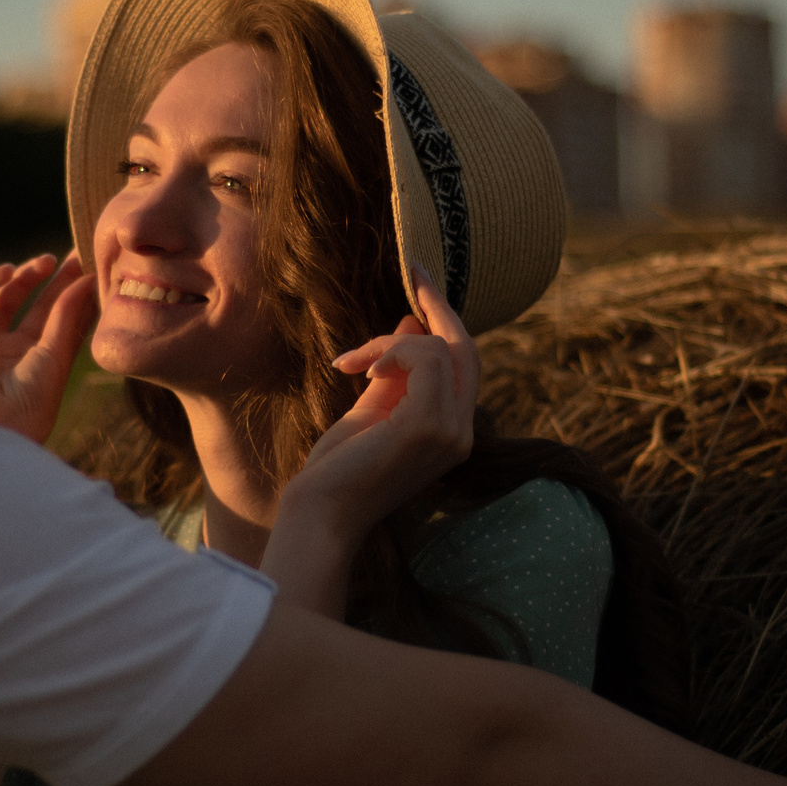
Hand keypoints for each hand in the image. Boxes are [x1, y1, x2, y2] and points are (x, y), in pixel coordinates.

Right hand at [0, 252, 97, 444]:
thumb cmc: (31, 402)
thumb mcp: (56, 355)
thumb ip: (67, 315)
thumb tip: (84, 279)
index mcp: (38, 363)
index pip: (57, 320)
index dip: (72, 294)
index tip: (88, 267)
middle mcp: (9, 353)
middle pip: (32, 308)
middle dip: (51, 282)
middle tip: (72, 256)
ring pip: (0, 302)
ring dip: (22, 279)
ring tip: (45, 262)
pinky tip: (8, 271)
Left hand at [280, 265, 478, 543]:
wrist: (320, 514)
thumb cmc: (339, 467)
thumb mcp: (372, 408)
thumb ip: (397, 370)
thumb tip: (411, 320)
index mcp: (453, 430)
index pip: (464, 362)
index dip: (447, 318)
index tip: (423, 280)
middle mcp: (462, 433)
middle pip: (465, 349)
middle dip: (438, 305)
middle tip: (414, 271)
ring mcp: (451, 433)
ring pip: (439, 349)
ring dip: (389, 343)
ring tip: (353, 363)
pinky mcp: (429, 428)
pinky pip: (425, 359)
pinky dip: (392, 351)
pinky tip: (360, 368)